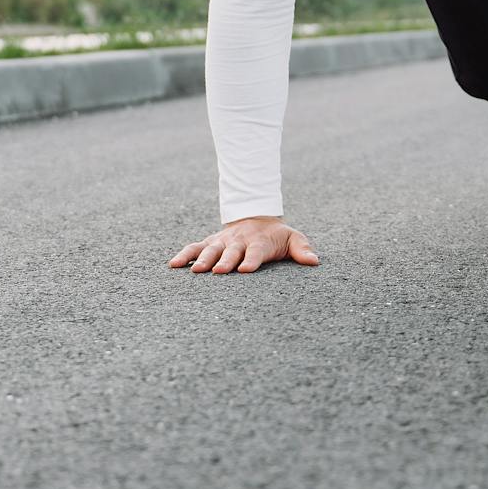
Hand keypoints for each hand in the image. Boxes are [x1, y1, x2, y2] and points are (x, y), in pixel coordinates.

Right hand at [168, 216, 319, 274]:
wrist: (256, 217)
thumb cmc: (276, 235)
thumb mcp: (293, 238)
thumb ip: (302, 249)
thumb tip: (314, 261)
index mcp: (259, 241)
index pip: (256, 251)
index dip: (251, 259)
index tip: (245, 269)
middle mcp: (239, 241)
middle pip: (231, 251)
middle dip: (225, 261)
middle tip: (218, 271)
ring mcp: (222, 241)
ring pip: (211, 249)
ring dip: (203, 258)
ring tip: (195, 270)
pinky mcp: (210, 242)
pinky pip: (195, 247)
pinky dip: (184, 255)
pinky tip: (173, 265)